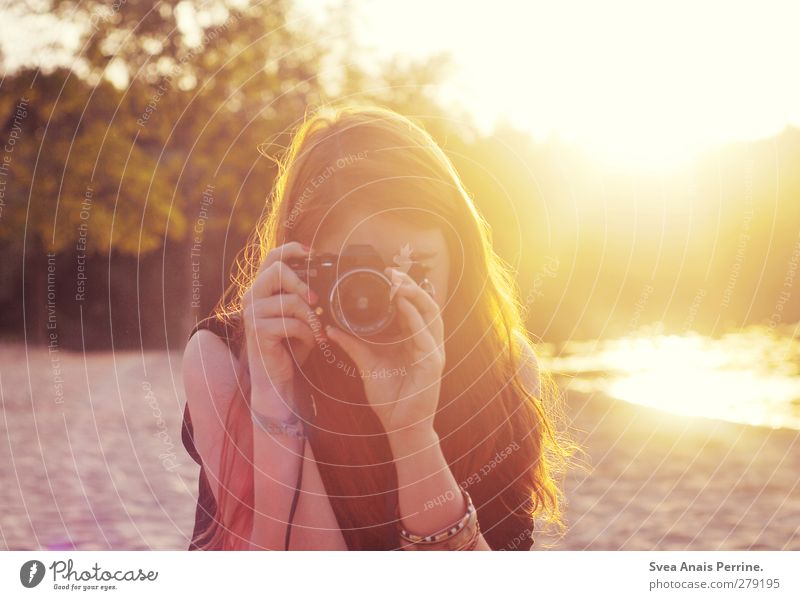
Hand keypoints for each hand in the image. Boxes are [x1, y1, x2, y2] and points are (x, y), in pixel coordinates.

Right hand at [241, 242, 318, 404]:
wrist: (278, 377)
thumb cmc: (290, 345)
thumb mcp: (298, 315)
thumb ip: (303, 295)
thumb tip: (325, 276)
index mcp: (261, 289)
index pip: (271, 257)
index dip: (292, 250)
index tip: (312, 253)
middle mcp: (251, 297)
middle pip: (277, 271)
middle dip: (302, 284)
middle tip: (316, 301)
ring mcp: (251, 314)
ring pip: (290, 301)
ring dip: (311, 318)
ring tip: (317, 331)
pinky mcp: (258, 331)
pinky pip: (292, 324)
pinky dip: (308, 334)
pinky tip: (310, 343)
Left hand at [324, 268, 444, 437]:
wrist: (400, 426)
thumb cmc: (390, 397)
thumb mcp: (367, 364)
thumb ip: (353, 345)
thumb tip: (332, 328)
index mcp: (415, 340)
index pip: (415, 307)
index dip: (404, 288)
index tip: (387, 273)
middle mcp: (427, 342)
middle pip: (426, 305)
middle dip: (411, 285)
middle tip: (392, 271)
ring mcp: (433, 352)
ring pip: (431, 314)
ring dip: (415, 295)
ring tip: (398, 282)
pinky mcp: (433, 363)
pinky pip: (425, 335)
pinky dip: (415, 318)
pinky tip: (403, 305)